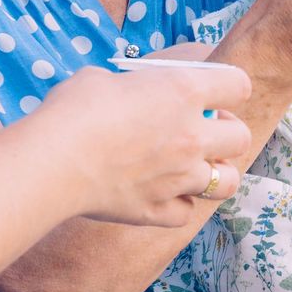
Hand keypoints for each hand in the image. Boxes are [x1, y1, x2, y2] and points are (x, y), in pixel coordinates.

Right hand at [26, 59, 250, 225]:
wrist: (50, 161)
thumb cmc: (73, 110)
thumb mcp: (105, 78)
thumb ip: (135, 86)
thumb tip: (132, 94)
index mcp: (184, 91)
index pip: (238, 85)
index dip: (229, 86)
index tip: (214, 93)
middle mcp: (192, 136)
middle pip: (241, 137)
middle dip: (228, 132)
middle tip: (205, 130)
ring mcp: (179, 177)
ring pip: (228, 182)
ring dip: (216, 173)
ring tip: (195, 166)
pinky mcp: (157, 210)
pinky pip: (187, 213)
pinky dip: (179, 205)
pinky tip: (162, 193)